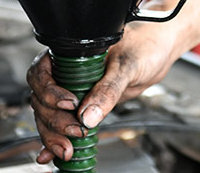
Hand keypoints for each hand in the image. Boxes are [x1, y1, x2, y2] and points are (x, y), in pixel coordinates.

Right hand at [27, 21, 180, 163]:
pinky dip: (55, 139)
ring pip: (48, 115)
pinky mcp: (82, 106)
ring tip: (67, 149)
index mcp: (70, 53)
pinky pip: (63, 123)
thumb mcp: (127, 66)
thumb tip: (88, 116)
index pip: (41, 73)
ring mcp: (72, 90)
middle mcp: (66, 71)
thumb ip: (108, 89)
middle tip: (75, 131)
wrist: (158, 53)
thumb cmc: (143, 45)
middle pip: (41, 99)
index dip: (49, 91)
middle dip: (53, 120)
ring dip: (53, 134)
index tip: (70, 104)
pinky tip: (52, 154)